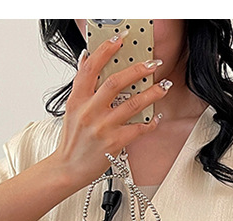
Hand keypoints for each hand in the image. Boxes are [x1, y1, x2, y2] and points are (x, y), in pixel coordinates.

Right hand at [50, 33, 171, 188]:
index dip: (104, 51)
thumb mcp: (72, 109)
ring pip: (132, 104)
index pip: (90, 68)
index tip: (118, 40)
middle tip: (152, 64)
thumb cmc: (73, 140)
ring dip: (152, 93)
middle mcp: (90, 110)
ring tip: (164, 86)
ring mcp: (103, 127)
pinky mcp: (114, 142)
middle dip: (137, 70)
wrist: (68, 167)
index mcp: (78, 99)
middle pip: (115, 82)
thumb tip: (86, 58)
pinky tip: (157, 117)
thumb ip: (81, 86)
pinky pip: (138, 129)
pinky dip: (150, 122)